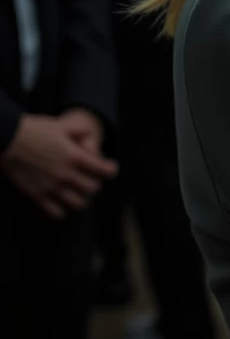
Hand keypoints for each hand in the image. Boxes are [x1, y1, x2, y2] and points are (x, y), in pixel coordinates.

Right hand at [0, 112, 117, 219]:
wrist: (8, 140)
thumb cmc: (35, 130)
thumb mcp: (61, 125)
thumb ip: (79, 131)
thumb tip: (89, 135)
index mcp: (74, 156)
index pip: (103, 170)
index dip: (110, 170)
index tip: (110, 168)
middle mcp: (66, 174)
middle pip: (93, 189)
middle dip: (96, 185)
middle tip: (92, 181)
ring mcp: (52, 187)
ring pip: (78, 204)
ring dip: (83, 200)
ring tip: (80, 195)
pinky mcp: (37, 196)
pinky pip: (56, 212)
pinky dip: (63, 211)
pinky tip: (63, 205)